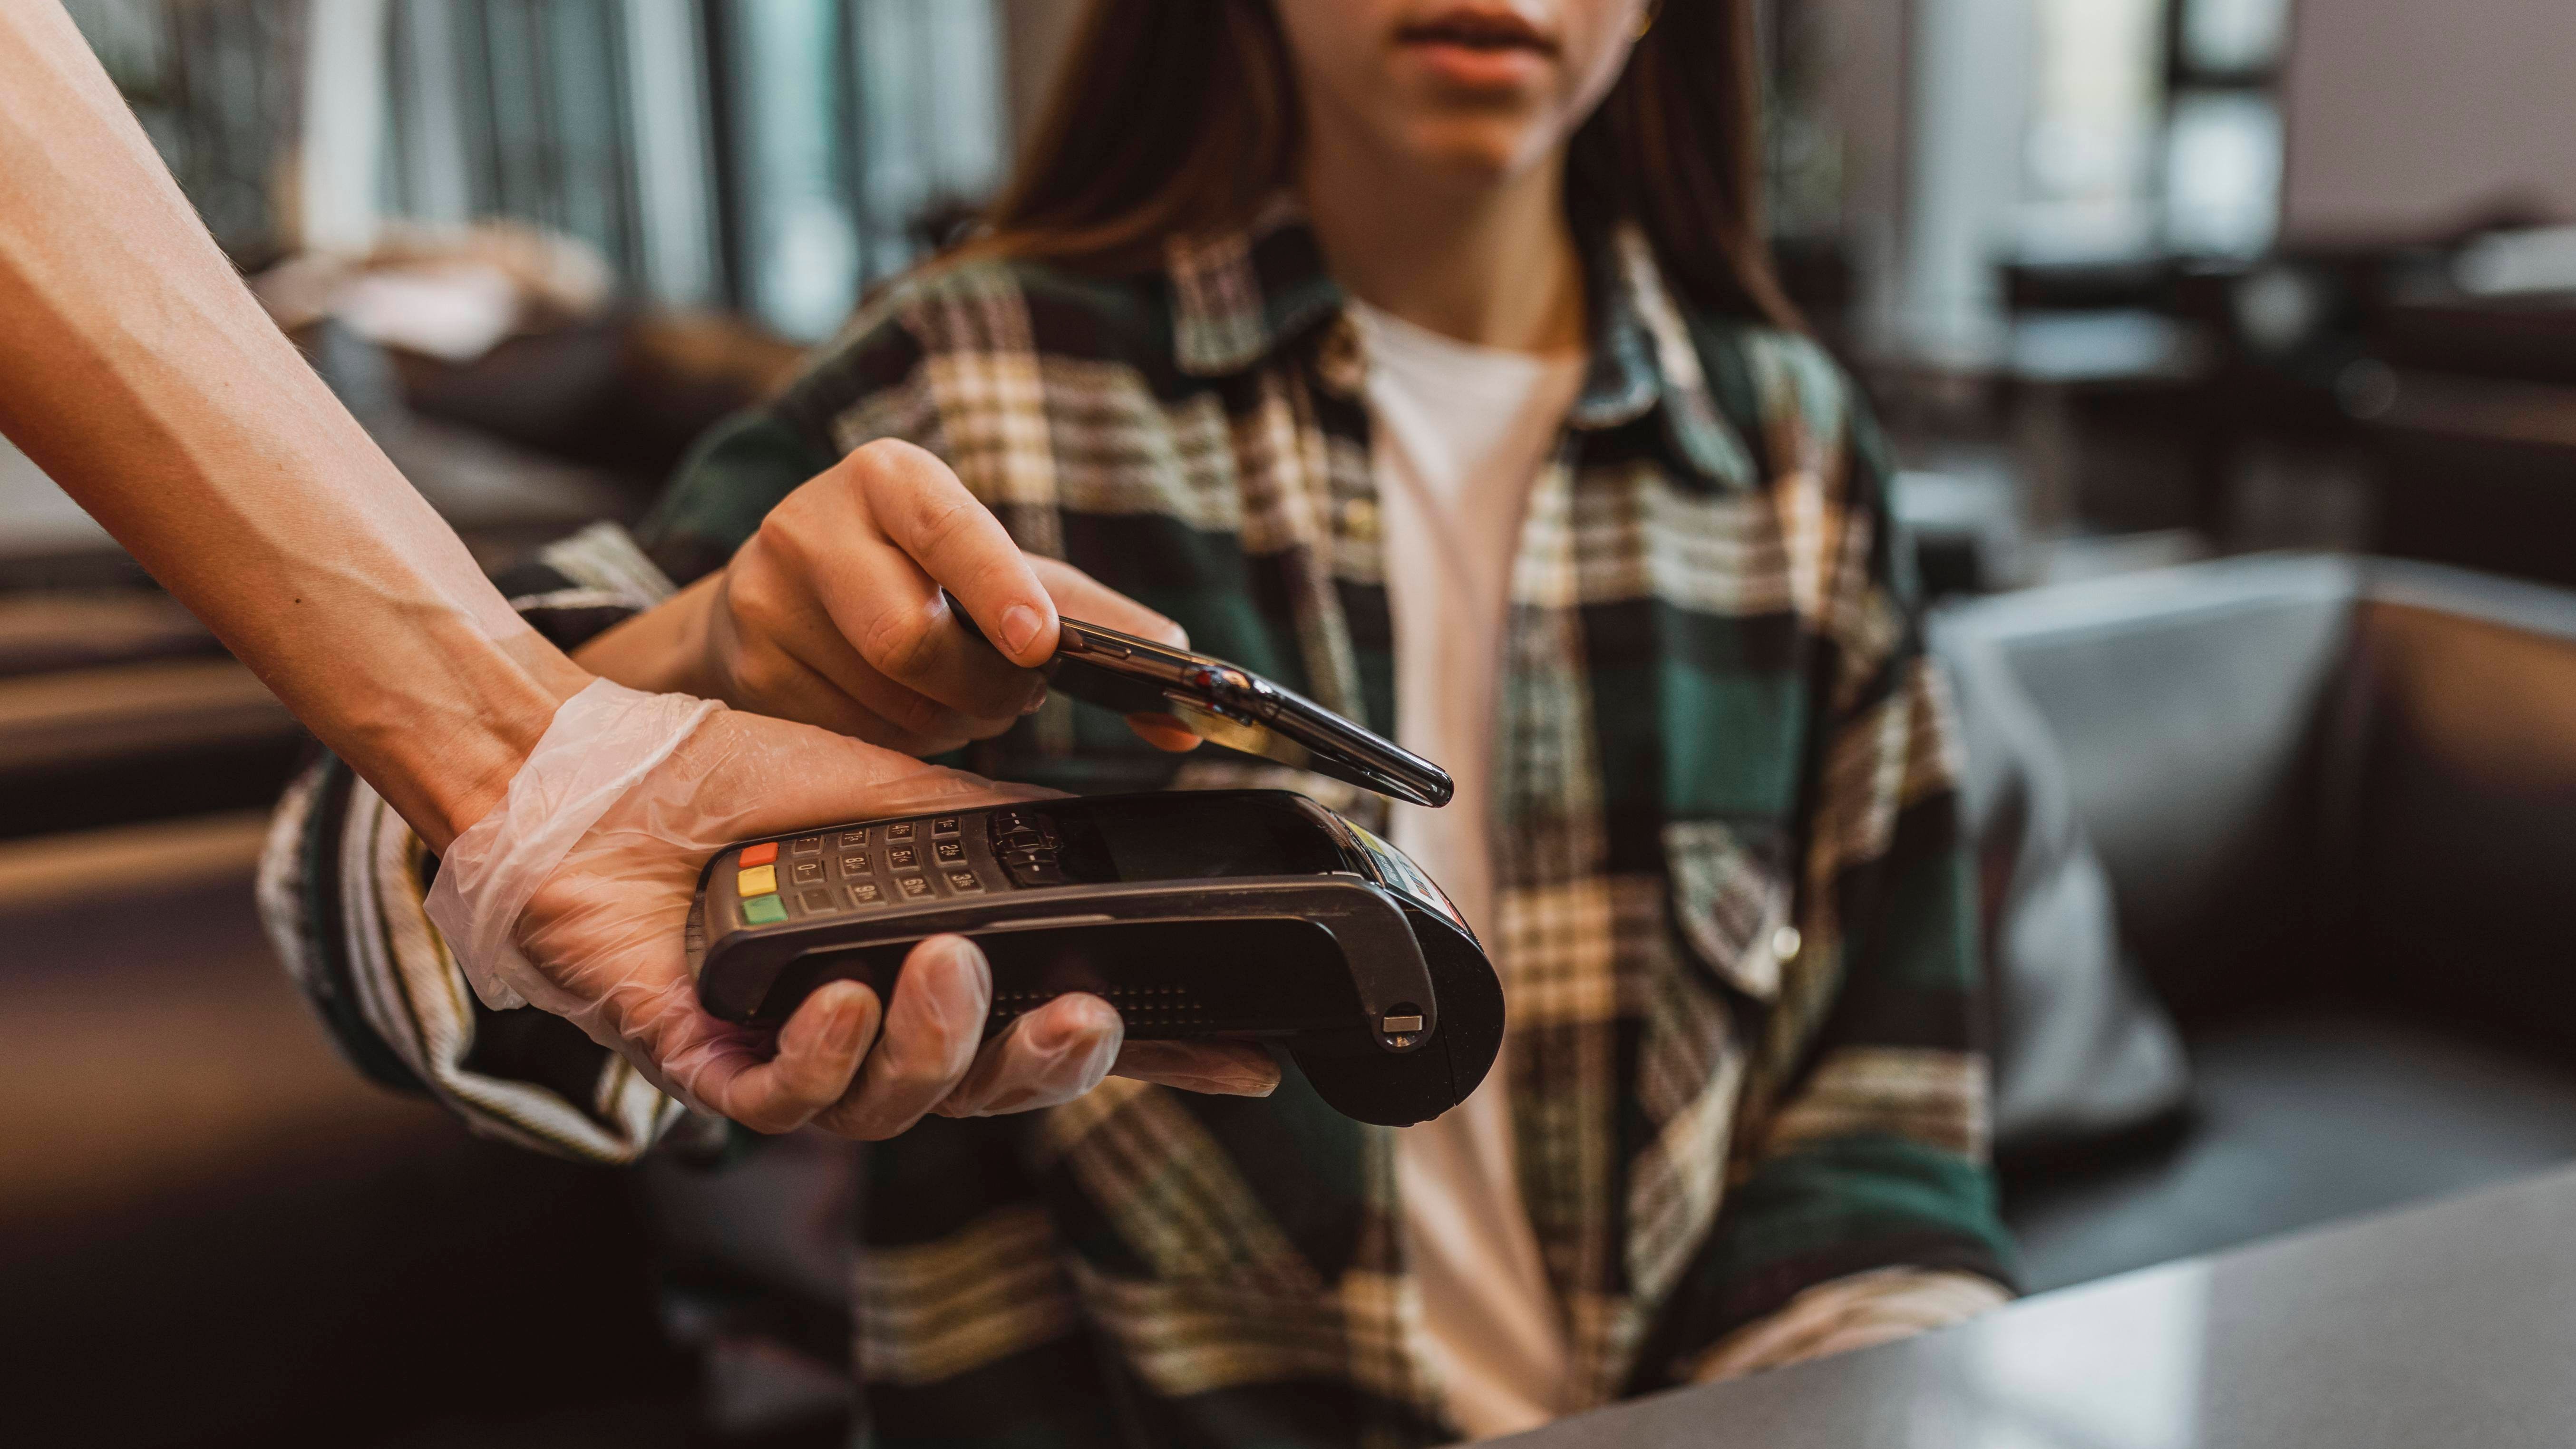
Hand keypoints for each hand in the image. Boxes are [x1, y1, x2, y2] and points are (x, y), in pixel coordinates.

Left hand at [427, 682, 1275, 1135]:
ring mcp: (791, 1053)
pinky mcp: (705, 1066)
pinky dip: (825, 1057)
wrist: (596, 771)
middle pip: (989, 1091)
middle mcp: (872, 1024)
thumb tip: (1101, 847)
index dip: (1152, 1058)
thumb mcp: (898, 794)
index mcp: (930, 967)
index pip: (1053, 1025)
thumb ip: (996, 836)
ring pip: (896, 1108)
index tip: (1242, 1062)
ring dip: (936, 1045)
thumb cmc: (737, 780)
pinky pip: (786, 1105)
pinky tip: (837, 1000)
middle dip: (1046, 1067)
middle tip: (1081, 1017)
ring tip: (943, 968)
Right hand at [577, 438, 1199, 754]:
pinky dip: (892, 742)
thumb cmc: (916, 576)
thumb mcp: (1000, 573)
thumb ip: (1093, 616)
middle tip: (1008, 691)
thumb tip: (1183, 663)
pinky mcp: (747, 670)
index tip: (1040, 643)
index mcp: (890, 479)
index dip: (998, 589)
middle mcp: (813, 523)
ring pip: (886, 703)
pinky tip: (890, 709)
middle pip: (914, 642)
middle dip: (983, 688)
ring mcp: (765, 599)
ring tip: (943, 692)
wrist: (777, 599)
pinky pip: (847, 738)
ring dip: (943, 721)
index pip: (949, 529)